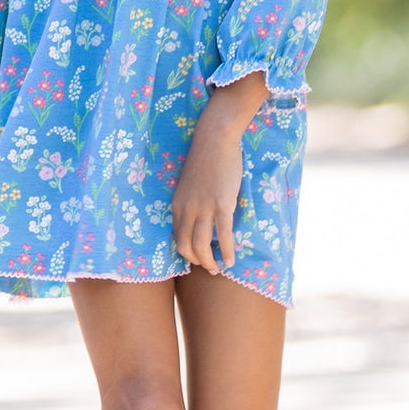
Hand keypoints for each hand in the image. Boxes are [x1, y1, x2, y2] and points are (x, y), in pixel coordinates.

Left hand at [172, 133, 243, 274]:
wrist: (214, 140)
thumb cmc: (205, 160)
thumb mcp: (190, 184)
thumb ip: (191, 202)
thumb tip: (200, 216)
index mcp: (177, 205)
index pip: (177, 237)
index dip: (186, 252)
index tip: (197, 258)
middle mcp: (187, 209)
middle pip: (185, 247)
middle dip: (196, 262)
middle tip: (208, 268)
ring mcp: (204, 208)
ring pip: (201, 245)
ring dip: (209, 262)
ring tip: (219, 269)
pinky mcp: (222, 205)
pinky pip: (222, 235)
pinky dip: (226, 251)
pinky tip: (231, 260)